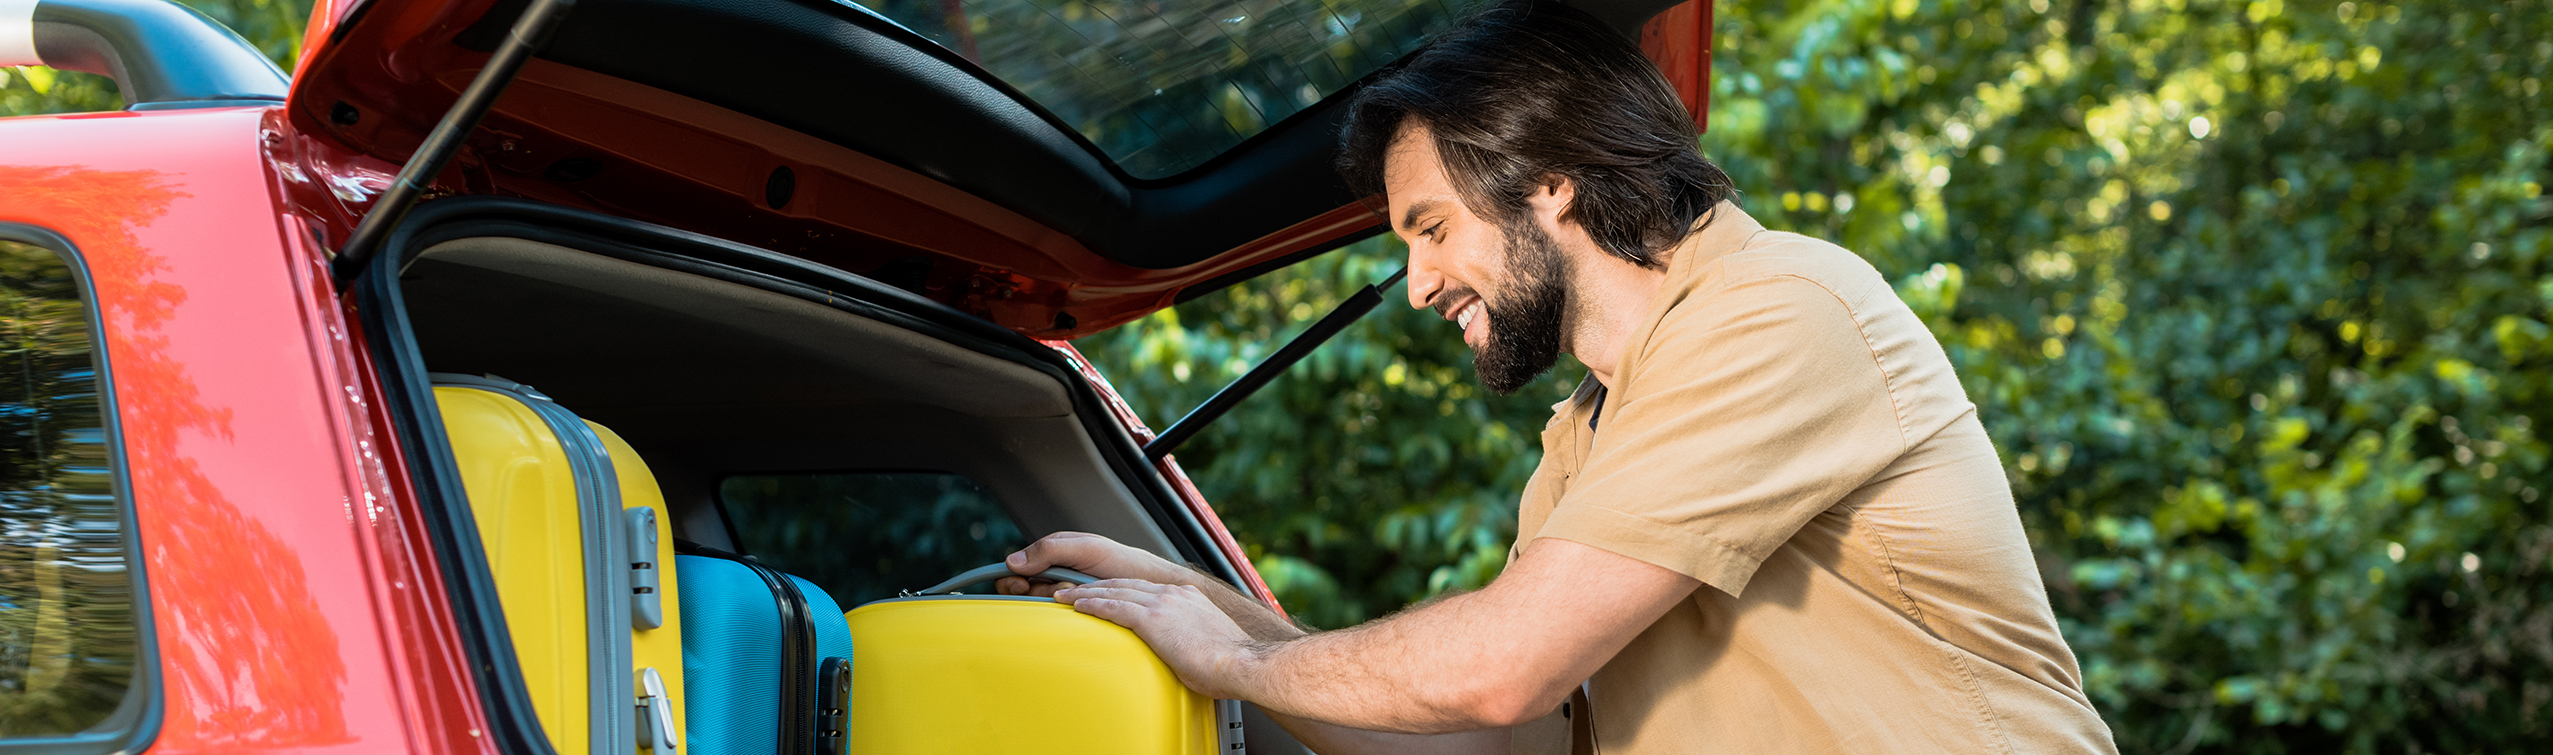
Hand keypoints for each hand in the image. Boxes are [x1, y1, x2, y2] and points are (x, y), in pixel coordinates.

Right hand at [996, 531, 1187, 596]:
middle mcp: (1056, 573)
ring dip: (1056, 597)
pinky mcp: (1076, 609)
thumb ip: (1050, 550)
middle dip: (1036, 589)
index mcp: (1054, 553)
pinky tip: (1081, 604)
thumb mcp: (1086, 549)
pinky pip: (1057, 614)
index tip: (1021, 585)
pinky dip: (1067, 609)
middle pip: (1024, 587)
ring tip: (1078, 590)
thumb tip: (1012, 561)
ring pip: (1041, 602)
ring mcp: (1065, 592)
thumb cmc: (1122, 561)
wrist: (1150, 584)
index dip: (1013, 578)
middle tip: (1053, 590)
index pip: (1018, 566)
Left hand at [1055, 579, 1259, 698]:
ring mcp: (1163, 603)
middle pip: (1124, 583)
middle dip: (1096, 585)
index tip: (1104, 590)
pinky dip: (1093, 605)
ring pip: (1114, 591)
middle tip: (1074, 588)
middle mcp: (1173, 594)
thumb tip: (1182, 651)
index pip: (1144, 587)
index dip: (1119, 587)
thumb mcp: (1206, 641)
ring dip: (1086, 593)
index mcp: (1187, 597)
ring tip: (1065, 595)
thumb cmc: (1229, 661)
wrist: (1241, 662)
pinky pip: (1114, 608)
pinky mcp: (1153, 619)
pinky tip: (1078, 606)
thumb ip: (1188, 637)